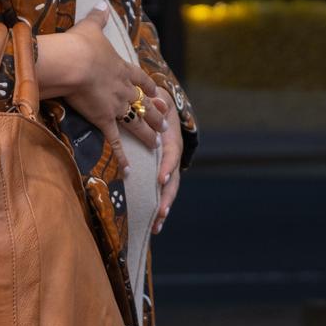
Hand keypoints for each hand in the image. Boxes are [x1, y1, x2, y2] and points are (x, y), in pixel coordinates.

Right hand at [40, 5, 165, 172]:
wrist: (73, 62)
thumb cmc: (80, 44)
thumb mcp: (90, 27)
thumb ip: (97, 18)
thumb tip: (102, 5)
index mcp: (122, 67)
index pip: (141, 79)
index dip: (150, 88)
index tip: (160, 95)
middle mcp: (124, 88)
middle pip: (144, 104)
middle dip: (155, 114)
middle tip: (166, 124)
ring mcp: (116, 105)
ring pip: (138, 122)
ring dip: (148, 134)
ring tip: (158, 144)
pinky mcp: (104, 119)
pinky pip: (116, 141)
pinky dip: (122, 156)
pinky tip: (128, 169)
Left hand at [152, 100, 182, 234]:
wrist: (161, 110)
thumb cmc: (156, 105)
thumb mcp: (158, 99)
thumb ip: (157, 101)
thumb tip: (158, 100)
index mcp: (172, 140)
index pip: (171, 155)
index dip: (167, 167)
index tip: (160, 178)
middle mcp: (173, 158)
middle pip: (173, 180)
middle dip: (167, 197)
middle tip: (161, 211)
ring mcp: (169, 168)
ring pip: (169, 191)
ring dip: (163, 208)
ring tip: (156, 226)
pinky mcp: (161, 175)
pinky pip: (161, 193)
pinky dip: (157, 209)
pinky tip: (151, 226)